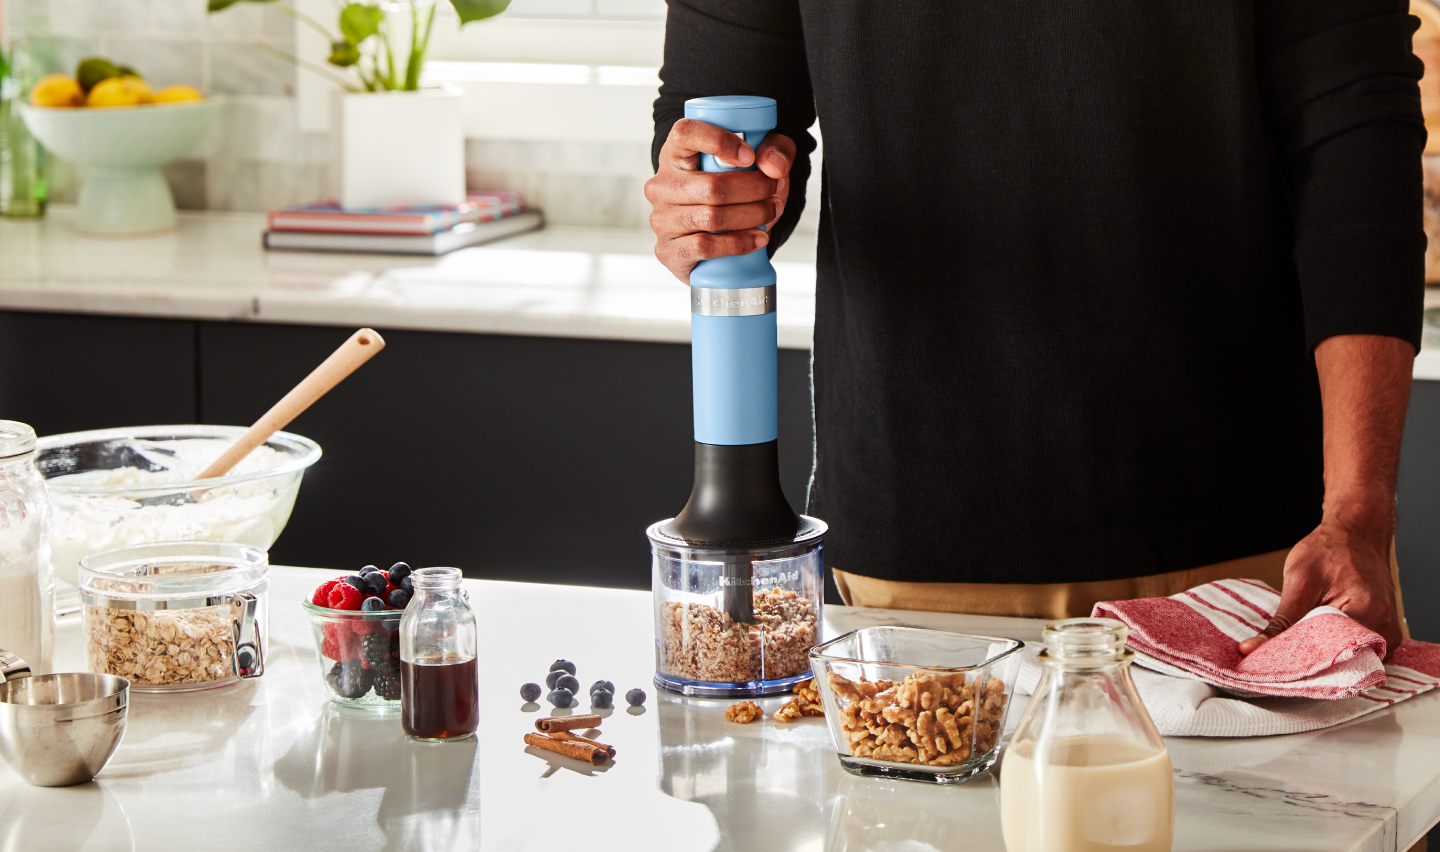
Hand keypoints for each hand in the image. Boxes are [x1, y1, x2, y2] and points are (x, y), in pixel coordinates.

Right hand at [645, 119, 794, 282]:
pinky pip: (705, 246)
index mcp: (675, 154)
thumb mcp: (759, 160)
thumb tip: (773, 167)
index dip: (719, 141)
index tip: (750, 157)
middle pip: (712, 186)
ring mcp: (662, 220)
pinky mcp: (668, 250)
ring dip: (752, 216)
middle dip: (754, 189)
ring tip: (771, 212)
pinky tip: (758, 238)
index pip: (685, 133)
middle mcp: (661, 185)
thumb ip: (775, 150)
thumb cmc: (731, 192)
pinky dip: (738, 243)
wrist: (715, 243)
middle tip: (774, 191)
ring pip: (712, 217)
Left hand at [1237, 512, 1401, 661]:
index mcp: (1369, 611)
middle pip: (1341, 663)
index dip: (1299, 662)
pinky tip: (1313, 642)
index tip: (1273, 664)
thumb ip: (1280, 623)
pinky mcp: (1383, 634)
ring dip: (1321, 657)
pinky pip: (1355, 652)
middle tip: (1278, 659)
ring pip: (1347, 661)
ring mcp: (1389, 634)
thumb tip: (1253, 650)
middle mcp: (1386, 628)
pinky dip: (1333, 650)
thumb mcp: (1298, 582)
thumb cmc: (1329, 551)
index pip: (1331, 654)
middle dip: (1308, 664)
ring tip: (1295, 646)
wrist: (1356, 534)